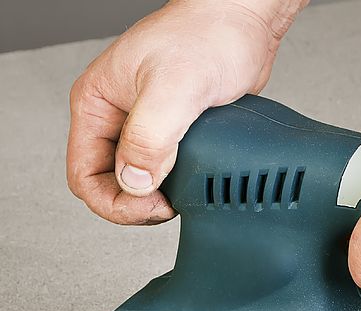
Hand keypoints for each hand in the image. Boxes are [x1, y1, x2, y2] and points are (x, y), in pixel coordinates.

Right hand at [67, 0, 302, 224]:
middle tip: (172, 205)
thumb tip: (136, 181)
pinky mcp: (176, 130)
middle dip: (137, 204)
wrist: (242, 22)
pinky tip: (198, 180)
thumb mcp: (175, 87)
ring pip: (140, 179)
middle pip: (111, 184)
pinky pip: (167, 169)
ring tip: (186, 192)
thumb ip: (150, 137)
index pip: (84, 176)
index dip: (115, 203)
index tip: (152, 206)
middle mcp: (117, 116)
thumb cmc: (207, 36)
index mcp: (97, 104)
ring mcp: (146, 124)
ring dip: (160, 195)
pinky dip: (180, 182)